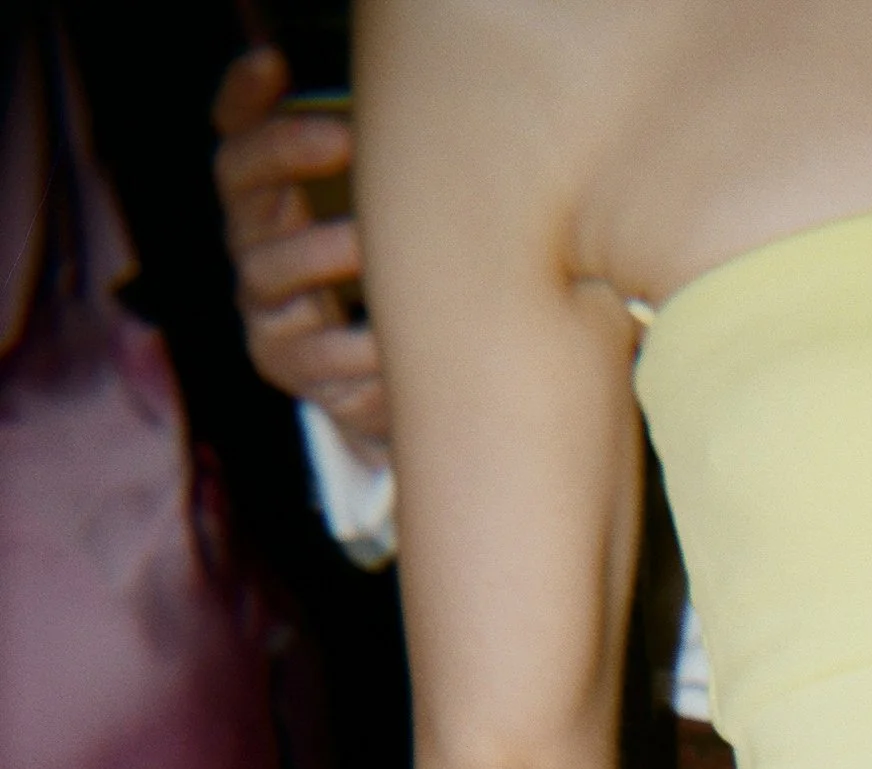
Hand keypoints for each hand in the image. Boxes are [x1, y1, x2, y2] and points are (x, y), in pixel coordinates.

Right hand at [211, 45, 389, 444]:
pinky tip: (394, 341)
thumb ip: (385, 187)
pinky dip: (357, 347)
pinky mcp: (285, 366)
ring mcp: (264, 309)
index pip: (241, 144)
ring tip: (370, 243)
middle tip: (343, 137)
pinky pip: (316, 354)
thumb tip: (422, 123)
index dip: (243, 101)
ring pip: (269, 269)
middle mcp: (255, 249)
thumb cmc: (392, 297)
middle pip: (240, 189)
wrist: (386, 394)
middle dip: (285, 154)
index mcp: (269, 209)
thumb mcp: (386, 238)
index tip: (273, 62)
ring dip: (321, 252)